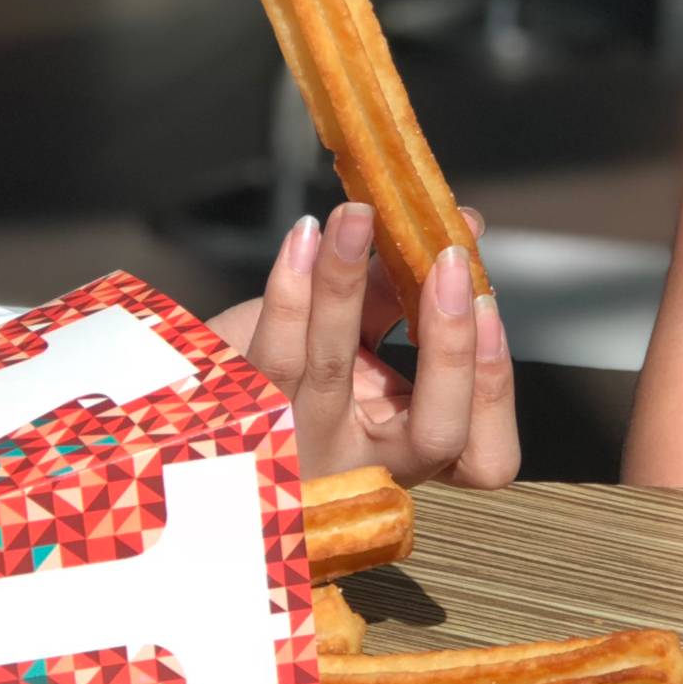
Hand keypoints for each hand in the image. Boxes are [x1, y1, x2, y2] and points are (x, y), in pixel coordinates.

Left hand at [204, 202, 518, 489]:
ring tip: (356, 219)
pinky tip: (303, 238)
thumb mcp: (355, 337)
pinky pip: (271, 353)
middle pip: (436, 433)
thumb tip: (459, 228)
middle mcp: (360, 464)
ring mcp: (300, 452)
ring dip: (352, 283)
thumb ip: (404, 294)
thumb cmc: (285, 365)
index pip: (486, 459)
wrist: (184, 399)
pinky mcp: (241, 421)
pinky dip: (290, 288)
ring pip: (335, 373)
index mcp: (404, 453)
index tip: (488, 304)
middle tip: (449, 262)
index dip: (498, 389)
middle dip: (452, 344)